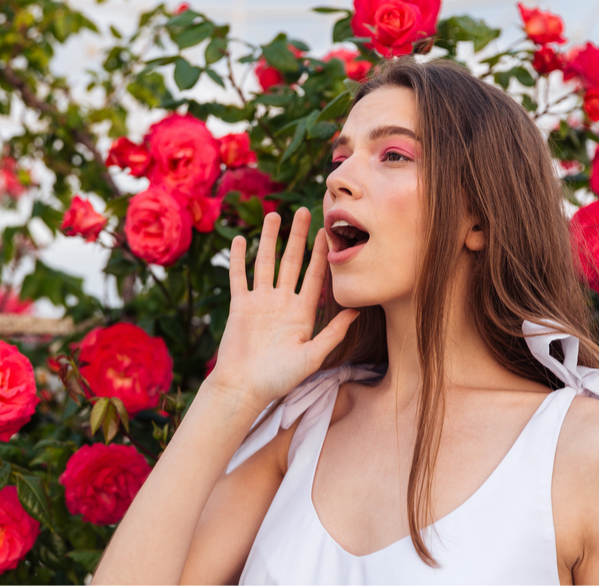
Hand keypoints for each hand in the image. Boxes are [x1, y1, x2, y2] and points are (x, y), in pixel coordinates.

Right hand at [207, 207, 358, 413]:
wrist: (245, 388)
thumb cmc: (279, 378)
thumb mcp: (313, 356)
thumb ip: (333, 333)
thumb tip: (359, 311)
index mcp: (302, 313)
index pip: (315, 277)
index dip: (322, 254)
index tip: (328, 232)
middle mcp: (282, 303)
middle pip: (291, 262)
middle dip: (298, 237)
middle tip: (305, 210)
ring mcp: (260, 302)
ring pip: (266, 263)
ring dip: (270, 239)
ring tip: (274, 215)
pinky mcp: (240, 306)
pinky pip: (239, 277)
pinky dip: (238, 259)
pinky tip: (240, 239)